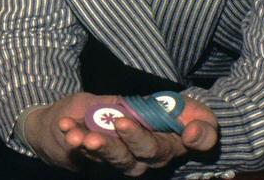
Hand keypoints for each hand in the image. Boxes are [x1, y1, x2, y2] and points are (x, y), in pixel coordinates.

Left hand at [26, 92, 217, 175]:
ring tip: (84, 134)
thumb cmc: (124, 108)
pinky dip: (72, 135)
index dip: (197, 138)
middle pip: (147, 153)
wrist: (75, 115)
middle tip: (120, 123)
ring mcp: (119, 161)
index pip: (190, 143)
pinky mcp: (92, 160)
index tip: (188, 132)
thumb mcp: (146, 103)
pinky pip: (82, 153)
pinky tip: (66, 125)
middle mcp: (145, 157)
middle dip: (134, 139)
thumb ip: (171, 113)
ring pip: (114, 158)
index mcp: (166, 140)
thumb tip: (192, 131)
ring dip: (100, 146)